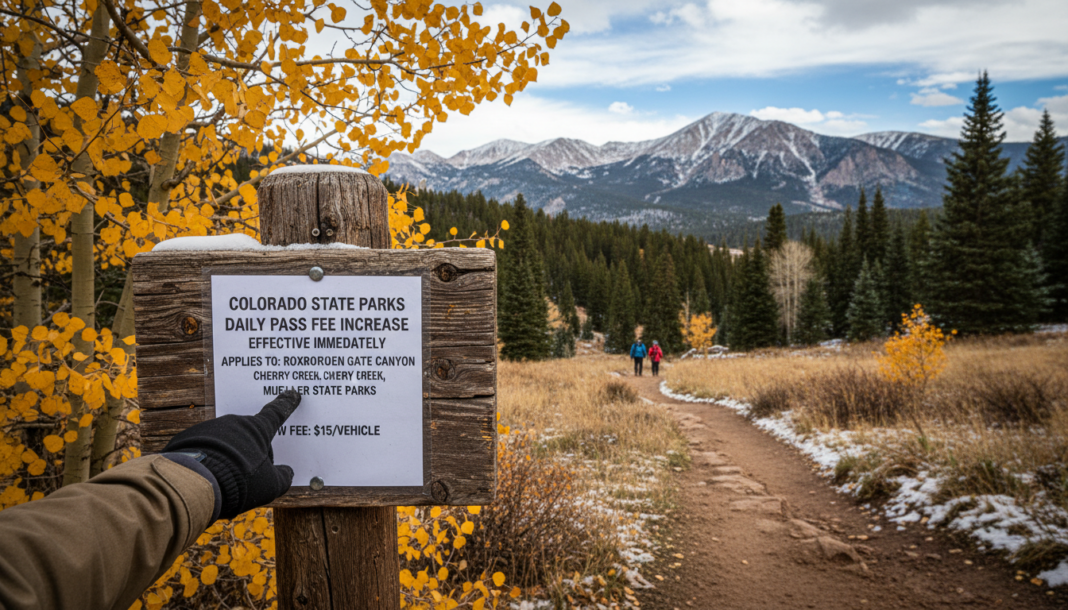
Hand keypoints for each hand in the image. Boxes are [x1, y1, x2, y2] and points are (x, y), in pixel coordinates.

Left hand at [163, 389, 300, 519]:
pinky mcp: (190, 437)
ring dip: (228, 456)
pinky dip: (208, 459)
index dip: (285, 404)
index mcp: (258, 430)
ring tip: (225, 481)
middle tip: (248, 474)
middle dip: (249, 450)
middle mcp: (235, 423)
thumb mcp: (271, 485)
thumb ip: (283, 477)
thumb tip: (288, 473)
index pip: (276, 414)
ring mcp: (210, 428)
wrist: (197, 482)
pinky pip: (204, 447)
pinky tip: (207, 477)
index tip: (291, 393)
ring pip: (225, 442)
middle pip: (248, 434)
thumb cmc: (240, 481)